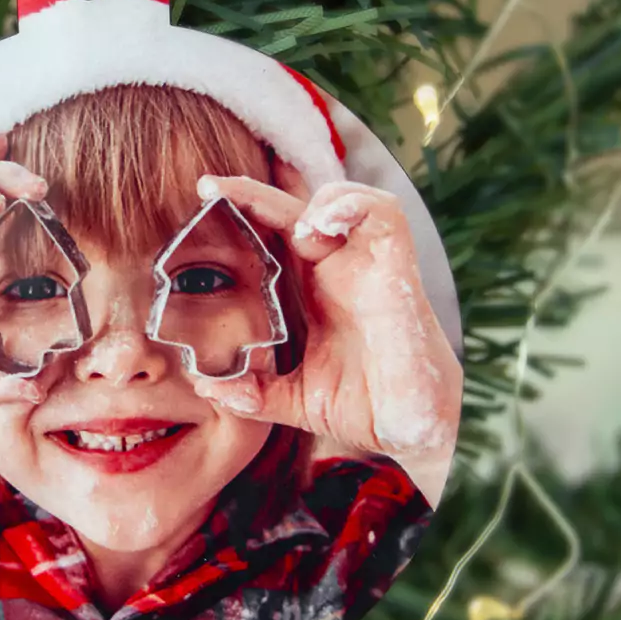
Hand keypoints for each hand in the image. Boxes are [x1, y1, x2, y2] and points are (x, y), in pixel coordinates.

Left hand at [191, 166, 461, 504]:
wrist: (417, 432)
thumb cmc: (368, 407)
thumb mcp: (297, 399)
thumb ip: (253, 393)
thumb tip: (205, 387)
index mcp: (312, 291)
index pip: (273, 236)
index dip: (242, 212)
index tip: (203, 197)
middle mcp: (338, 272)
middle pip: (296, 210)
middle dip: (253, 192)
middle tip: (209, 186)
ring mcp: (368, 268)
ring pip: (345, 198)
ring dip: (309, 199)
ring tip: (290, 228)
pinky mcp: (398, 273)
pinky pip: (384, 215)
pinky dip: (351, 206)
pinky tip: (320, 227)